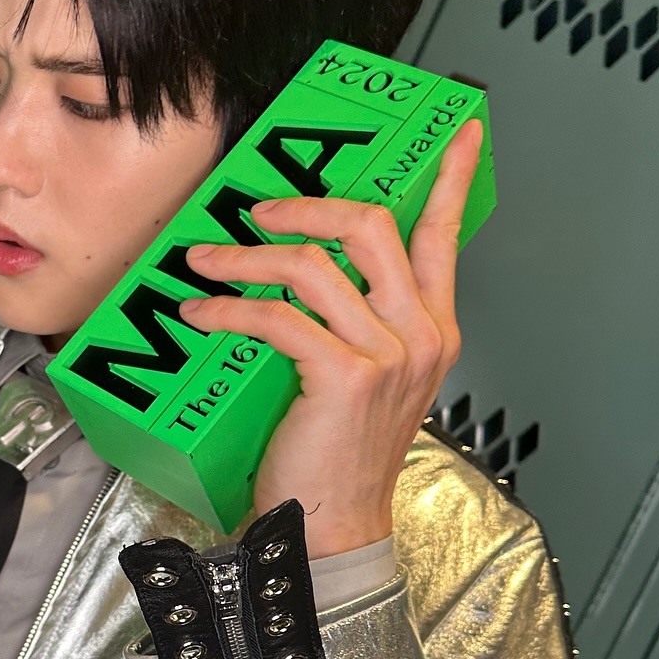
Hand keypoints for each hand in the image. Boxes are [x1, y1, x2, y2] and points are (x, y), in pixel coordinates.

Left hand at [177, 120, 480, 556]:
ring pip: (314, 263)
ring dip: (244, 254)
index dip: (451, 178)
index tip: (459, 131)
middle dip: (306, 202)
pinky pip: (278, 316)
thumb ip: (361, 325)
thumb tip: (307, 270)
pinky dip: (228, 308)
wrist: (337, 527)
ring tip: (203, 259)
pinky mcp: (345, 376)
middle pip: (373, 225)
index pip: (444, 237)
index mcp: (433, 329)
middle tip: (259, 208)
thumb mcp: (371, 382)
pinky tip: (199, 311)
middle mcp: (420, 334)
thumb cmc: (341, 458)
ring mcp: (387, 354)